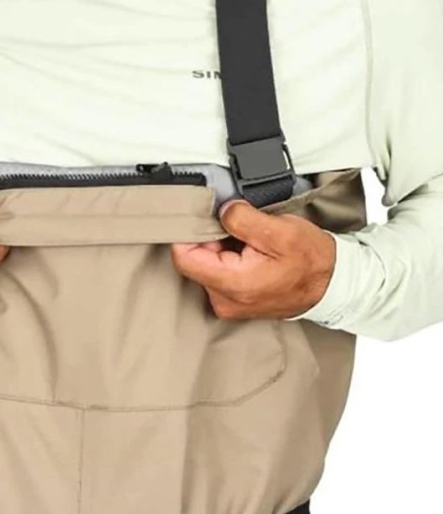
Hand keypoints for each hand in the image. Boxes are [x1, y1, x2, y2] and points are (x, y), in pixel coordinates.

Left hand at [171, 200, 335, 319]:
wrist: (331, 285)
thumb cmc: (310, 261)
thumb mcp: (280, 231)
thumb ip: (243, 219)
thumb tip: (220, 210)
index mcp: (232, 283)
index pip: (184, 257)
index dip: (189, 232)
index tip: (202, 216)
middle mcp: (223, 299)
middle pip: (193, 259)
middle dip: (209, 238)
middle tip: (236, 227)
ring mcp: (226, 303)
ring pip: (205, 265)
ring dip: (220, 248)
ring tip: (247, 241)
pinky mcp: (231, 301)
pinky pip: (216, 274)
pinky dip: (227, 258)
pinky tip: (248, 253)